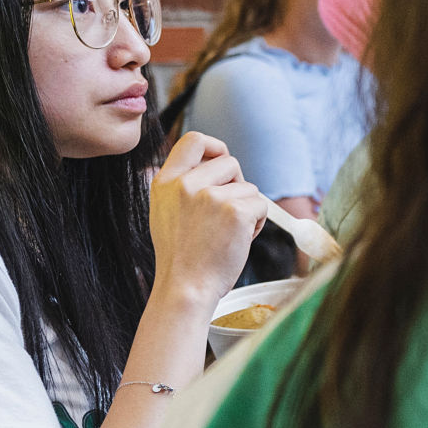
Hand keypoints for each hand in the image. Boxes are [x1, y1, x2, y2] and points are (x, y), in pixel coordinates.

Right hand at [150, 131, 268, 304]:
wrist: (186, 287)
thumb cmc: (182, 256)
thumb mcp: (166, 211)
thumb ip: (184, 186)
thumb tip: (214, 164)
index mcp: (166, 181)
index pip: (194, 140)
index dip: (215, 146)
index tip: (222, 160)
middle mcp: (186, 184)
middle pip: (230, 162)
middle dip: (237, 185)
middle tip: (228, 212)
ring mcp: (210, 196)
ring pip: (249, 187)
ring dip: (248, 209)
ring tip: (229, 233)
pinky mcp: (234, 210)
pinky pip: (261, 205)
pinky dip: (258, 223)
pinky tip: (239, 240)